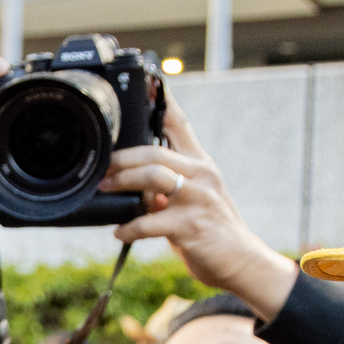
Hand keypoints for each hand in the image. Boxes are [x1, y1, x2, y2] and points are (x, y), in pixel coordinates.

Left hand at [108, 104, 301, 319]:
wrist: (241, 261)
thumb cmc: (211, 230)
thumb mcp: (192, 199)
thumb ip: (165, 187)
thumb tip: (133, 183)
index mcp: (200, 164)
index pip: (180, 124)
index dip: (163, 101)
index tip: (147, 82)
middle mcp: (201, 175)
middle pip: (155, 152)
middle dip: (123, 159)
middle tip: (101, 169)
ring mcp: (198, 199)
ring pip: (154, 179)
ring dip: (123, 183)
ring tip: (106, 190)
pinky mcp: (192, 226)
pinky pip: (152, 222)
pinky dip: (130, 227)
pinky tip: (120, 232)